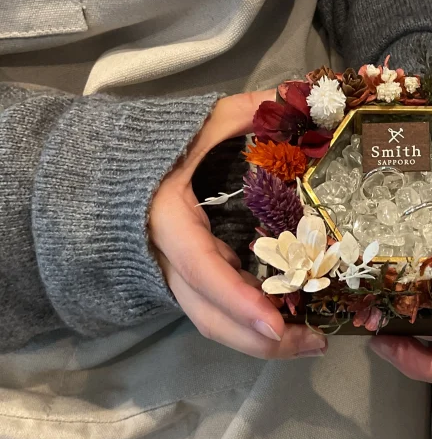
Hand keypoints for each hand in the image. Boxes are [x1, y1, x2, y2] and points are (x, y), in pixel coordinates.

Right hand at [149, 92, 326, 358]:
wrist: (109, 167)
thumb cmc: (156, 145)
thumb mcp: (202, 122)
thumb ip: (248, 111)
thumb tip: (300, 95)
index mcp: (169, 220)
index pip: (202, 269)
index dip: (237, 299)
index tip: (273, 322)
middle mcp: (167, 259)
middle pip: (210, 316)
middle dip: (260, 340)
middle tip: (315, 344)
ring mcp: (175, 275)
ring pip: (213, 322)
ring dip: (262, 342)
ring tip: (313, 342)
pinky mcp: (187, 281)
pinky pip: (218, 312)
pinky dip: (252, 325)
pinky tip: (293, 325)